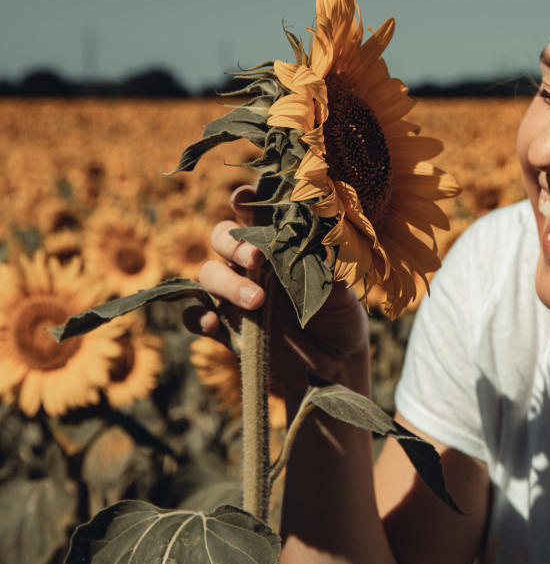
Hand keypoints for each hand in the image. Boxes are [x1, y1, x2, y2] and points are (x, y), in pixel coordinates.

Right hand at [183, 184, 369, 400]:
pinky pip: (195, 316)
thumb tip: (322, 241)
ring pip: (209, 274)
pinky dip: (197, 316)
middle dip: (234, 244)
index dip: (244, 202)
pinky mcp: (225, 327)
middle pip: (222, 238)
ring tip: (257, 301)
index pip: (254, 215)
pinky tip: (213, 322)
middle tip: (256, 259)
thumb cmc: (339, 317)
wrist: (334, 365)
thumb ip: (325, 267)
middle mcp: (251, 265)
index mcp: (278, 247)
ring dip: (227, 283)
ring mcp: (234, 294)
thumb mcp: (339, 290)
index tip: (243, 198)